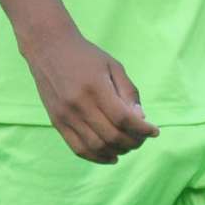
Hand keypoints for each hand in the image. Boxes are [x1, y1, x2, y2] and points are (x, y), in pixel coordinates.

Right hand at [23, 28, 159, 163]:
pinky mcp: (56, 122)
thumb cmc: (86, 55)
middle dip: (133, 142)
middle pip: (111, 135)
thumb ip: (128, 92)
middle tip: (142, 139)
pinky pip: (78, 148)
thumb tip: (141, 119)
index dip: (142, 129)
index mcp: (96, 88)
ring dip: (117, 151)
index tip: (155, 132)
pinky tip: (111, 156)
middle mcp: (78, 104)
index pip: (123, 118)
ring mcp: (65, 115)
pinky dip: (97, 157)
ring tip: (128, 147)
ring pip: (96, 146)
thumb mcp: (113, 66)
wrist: (48, 48)